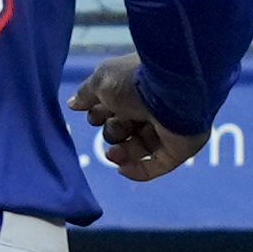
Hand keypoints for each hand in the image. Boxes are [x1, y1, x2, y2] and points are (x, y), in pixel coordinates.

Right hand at [69, 54, 205, 180]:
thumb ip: (86, 94)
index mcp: (138, 88)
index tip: (95, 115)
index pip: (116, 107)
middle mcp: (153, 108)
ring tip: (112, 153)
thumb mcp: (101, 81)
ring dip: (120, 153)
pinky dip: (137, 170)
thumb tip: (73, 104)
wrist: (172, 90)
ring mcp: (167, 130)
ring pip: (138, 148)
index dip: (101, 114)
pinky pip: (156, 166)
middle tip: (114, 123)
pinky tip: (122, 169)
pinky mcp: (178, 149)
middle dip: (112, 131)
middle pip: (125, 129)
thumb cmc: (135, 81)